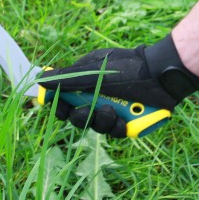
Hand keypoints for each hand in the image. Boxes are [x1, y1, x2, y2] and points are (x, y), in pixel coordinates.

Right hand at [38, 34, 198, 137]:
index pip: (65, 100)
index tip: (58, 106)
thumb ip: (66, 77)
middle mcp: (97, 98)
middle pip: (77, 117)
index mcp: (86, 84)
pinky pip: (115, 132)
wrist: (159, 74)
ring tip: (110, 111)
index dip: (60, 105)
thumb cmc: (126, 66)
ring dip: (99, 120)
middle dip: (78, 116)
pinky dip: (117, 126)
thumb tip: (39, 78)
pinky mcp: (128, 123)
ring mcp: (113, 111)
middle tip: (84, 111)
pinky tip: (122, 118)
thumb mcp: (92, 71)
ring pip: (95, 126)